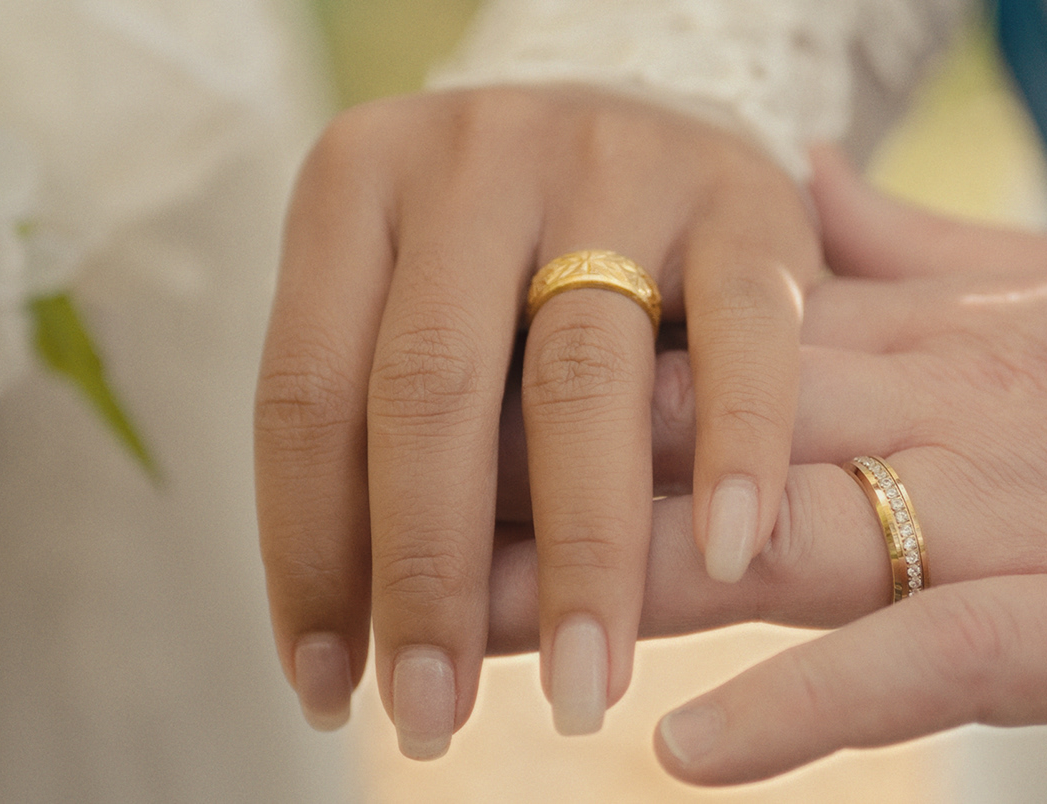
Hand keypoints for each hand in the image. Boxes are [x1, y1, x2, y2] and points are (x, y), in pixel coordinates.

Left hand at [253, 86, 814, 755]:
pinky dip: (736, 451)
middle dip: (427, 576)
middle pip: (429, 392)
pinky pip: (741, 336)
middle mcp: (473, 159)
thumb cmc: (507, 256)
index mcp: (356, 186)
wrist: (649, 110)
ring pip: (579, 381)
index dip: (308, 556)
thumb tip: (354, 649)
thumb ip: (386, 434)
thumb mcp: (419, 304)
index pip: (306, 395)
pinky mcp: (740, 196)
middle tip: (433, 715)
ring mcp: (612, 164)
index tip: (329, 688)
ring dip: (578, 558)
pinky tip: (726, 557)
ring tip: (577, 689)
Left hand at [487, 149, 1046, 784]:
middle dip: (537, 494)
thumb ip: (900, 250)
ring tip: (476, 638)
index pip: (699, 349)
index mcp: (923, 335)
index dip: (554, 385)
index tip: (435, 416)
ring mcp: (1008, 513)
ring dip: (622, 595)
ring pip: (778, 545)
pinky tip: (692, 749)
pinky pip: (928, 660)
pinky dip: (810, 705)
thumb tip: (784, 193)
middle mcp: (937, 412)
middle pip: (698, 445)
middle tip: (391, 535)